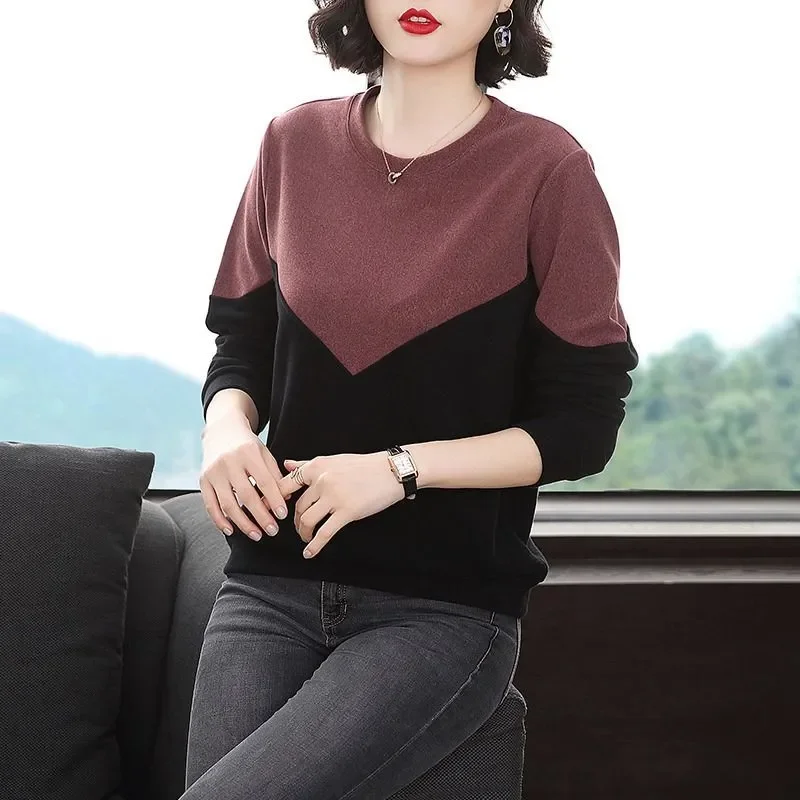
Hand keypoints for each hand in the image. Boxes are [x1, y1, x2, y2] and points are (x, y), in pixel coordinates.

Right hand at [199, 415, 290, 540]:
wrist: (221, 431)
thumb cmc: (247, 445)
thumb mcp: (264, 453)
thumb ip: (274, 475)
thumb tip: (285, 500)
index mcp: (248, 453)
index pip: (264, 481)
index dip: (274, 500)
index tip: (283, 515)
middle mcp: (229, 462)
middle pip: (246, 495)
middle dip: (261, 516)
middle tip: (273, 531)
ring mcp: (213, 472)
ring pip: (228, 504)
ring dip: (243, 523)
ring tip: (257, 534)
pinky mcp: (203, 480)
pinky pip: (210, 505)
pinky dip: (220, 521)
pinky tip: (231, 530)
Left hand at [277, 452, 405, 557]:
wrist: (391, 471)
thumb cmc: (364, 466)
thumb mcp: (333, 460)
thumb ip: (307, 464)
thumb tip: (286, 464)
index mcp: (316, 467)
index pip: (286, 484)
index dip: (275, 500)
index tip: (272, 510)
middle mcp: (322, 480)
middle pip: (297, 506)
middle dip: (294, 520)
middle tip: (297, 527)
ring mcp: (334, 497)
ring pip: (307, 520)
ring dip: (303, 533)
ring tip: (306, 537)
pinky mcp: (347, 512)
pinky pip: (325, 532)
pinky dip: (314, 545)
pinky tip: (309, 552)